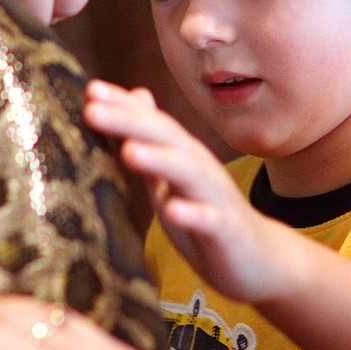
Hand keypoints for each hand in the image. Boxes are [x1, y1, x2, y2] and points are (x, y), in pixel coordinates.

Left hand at [84, 80, 286, 302]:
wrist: (259, 260)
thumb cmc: (205, 215)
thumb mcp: (171, 177)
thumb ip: (150, 142)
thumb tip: (135, 96)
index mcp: (181, 155)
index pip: (150, 121)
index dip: (122, 105)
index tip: (91, 88)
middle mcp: (199, 167)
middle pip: (164, 138)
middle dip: (129, 121)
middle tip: (92, 109)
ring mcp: (214, 198)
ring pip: (187, 171)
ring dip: (158, 159)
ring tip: (128, 151)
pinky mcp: (227, 231)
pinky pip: (210, 219)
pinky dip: (192, 213)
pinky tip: (172, 210)